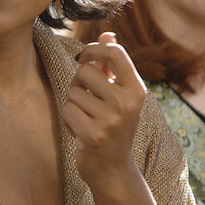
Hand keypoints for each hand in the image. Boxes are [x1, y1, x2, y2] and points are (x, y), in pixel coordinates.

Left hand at [62, 32, 147, 190]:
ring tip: (87, 118)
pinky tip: (81, 131)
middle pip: (85, 71)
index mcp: (137, 90)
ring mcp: (111, 120)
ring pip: (73, 92)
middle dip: (79, 83)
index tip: (84, 58)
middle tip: (87, 100)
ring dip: (74, 104)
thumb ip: (114, 65)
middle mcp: (127, 103)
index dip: (93, 49)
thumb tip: (107, 34)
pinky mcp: (93, 135)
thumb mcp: (121, 96)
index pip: (114, 52)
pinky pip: (68, 111)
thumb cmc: (115, 126)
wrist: (114, 170)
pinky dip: (69, 120)